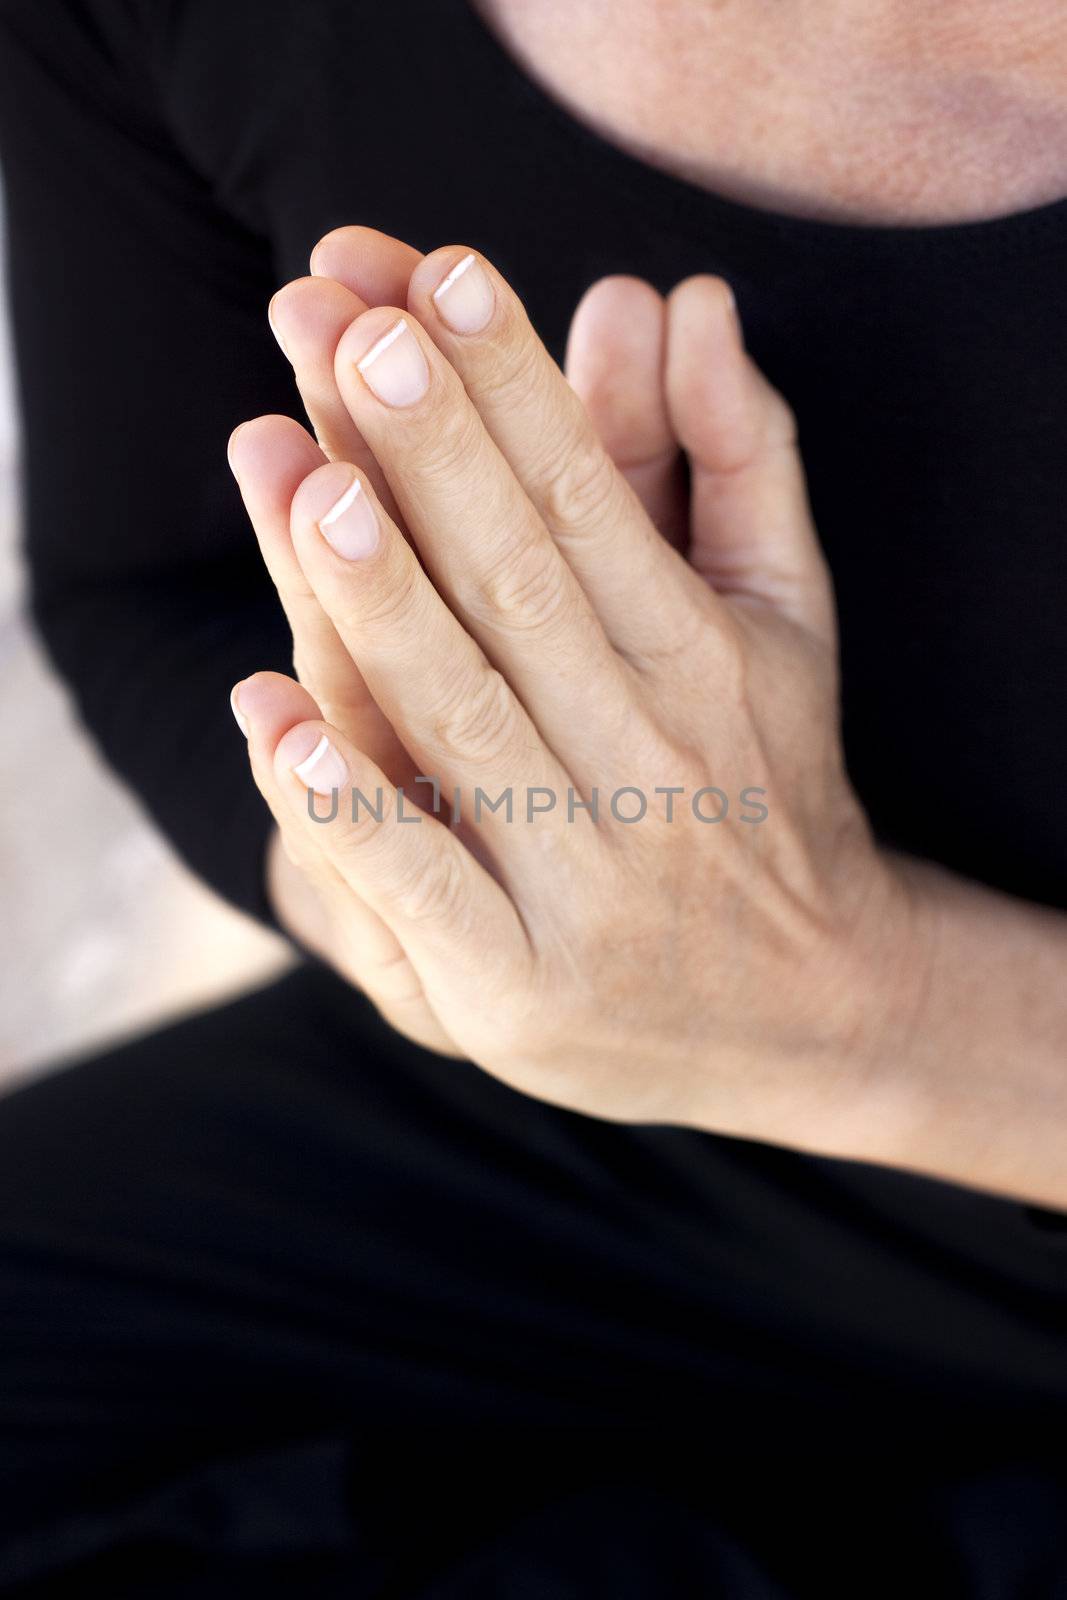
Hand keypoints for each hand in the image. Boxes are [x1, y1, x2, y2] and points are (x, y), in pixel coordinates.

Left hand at [229, 236, 919, 1152]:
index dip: (514, 391)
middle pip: (519, 593)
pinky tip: (271, 712)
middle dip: (431, 458)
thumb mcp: (785, 618)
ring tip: (303, 481)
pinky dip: (346, 809)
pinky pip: (423, 889)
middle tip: (350, 334)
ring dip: (377, 604)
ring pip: (464, 725)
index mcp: (704, 662)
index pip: (592, 505)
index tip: (436, 279)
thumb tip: (691, 297)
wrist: (808, 1011)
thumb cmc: (768, 786)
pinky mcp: (515, 989)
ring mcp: (581, 885)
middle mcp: (648, 764)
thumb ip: (743, 455)